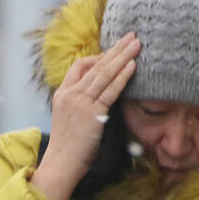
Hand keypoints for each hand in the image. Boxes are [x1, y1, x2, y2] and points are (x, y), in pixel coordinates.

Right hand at [31, 32, 141, 199]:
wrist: (61, 163)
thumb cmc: (68, 146)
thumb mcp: (68, 118)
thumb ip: (80, 103)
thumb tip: (100, 95)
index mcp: (62, 93)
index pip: (79, 66)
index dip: (98, 58)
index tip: (114, 54)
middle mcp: (70, 94)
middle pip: (96, 65)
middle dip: (116, 49)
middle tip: (132, 36)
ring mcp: (80, 102)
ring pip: (104, 74)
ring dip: (123, 57)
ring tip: (137, 45)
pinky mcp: (92, 113)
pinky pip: (110, 90)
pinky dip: (122, 76)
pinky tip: (133, 66)